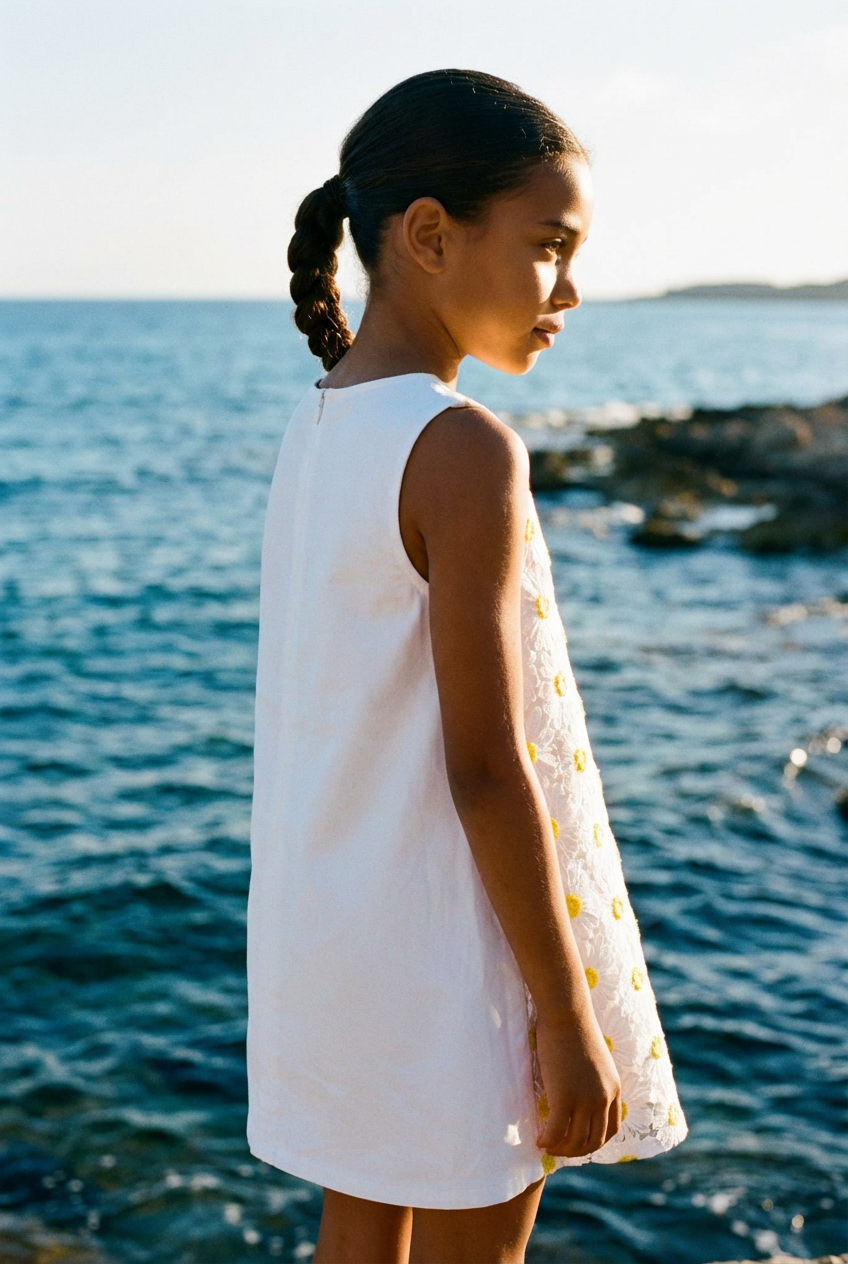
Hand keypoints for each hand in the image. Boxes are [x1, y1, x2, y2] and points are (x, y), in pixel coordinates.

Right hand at [534, 1009, 621, 1157]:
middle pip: (594, 1140)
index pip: (611, 1129)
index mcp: (614, 1089)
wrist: (567, 1014)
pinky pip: (556, 1130)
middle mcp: (604, 1097)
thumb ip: (592, 1079)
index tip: (577, 1142)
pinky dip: (548, 1140)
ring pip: (576, 1140)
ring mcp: (585, 1099)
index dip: (594, 1142)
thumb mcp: (595, 1060)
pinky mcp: (565, 1097)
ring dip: (560, 1149)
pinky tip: (538, 1138)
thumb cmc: (575, 1029)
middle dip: (575, 1151)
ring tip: (546, 1145)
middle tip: (558, 1148)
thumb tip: (578, 1090)